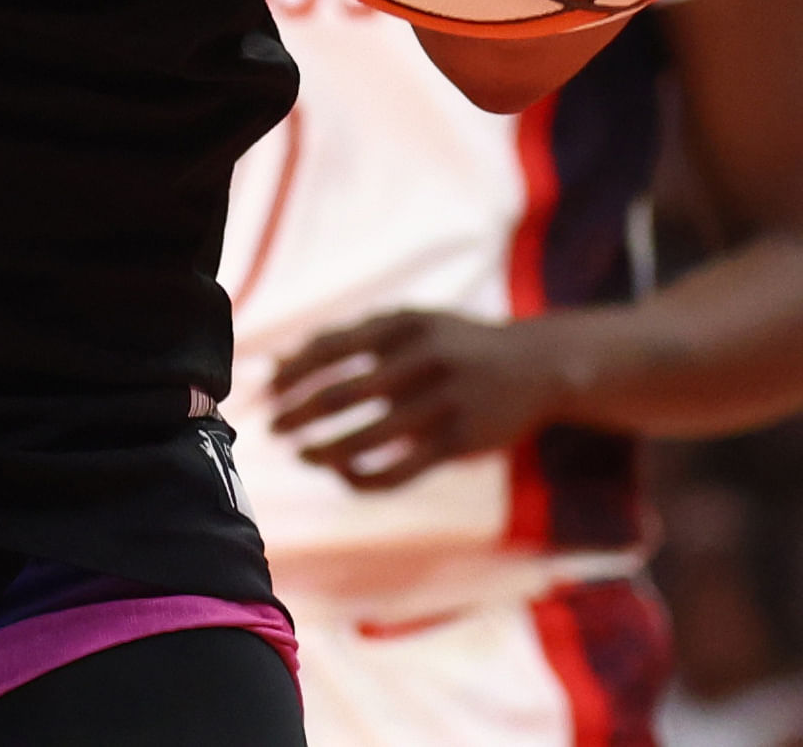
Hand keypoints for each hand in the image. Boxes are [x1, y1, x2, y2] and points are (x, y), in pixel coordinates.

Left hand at [270, 308, 591, 486]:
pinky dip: (365, 477)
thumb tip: (281, 362)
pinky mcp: (460, 442)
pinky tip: (345, 475)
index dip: (293, 374)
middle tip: (271, 430)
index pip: (331, 348)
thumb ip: (349, 340)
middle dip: (299, 414)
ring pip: (369, 437)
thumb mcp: (408, 326)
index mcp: (403, 325)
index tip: (266, 393)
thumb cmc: (455, 343)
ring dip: (326, 451)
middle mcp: (422, 359)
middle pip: (343, 392)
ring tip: (303, 456)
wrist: (536, 365)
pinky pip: (400, 470)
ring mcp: (443, 402)